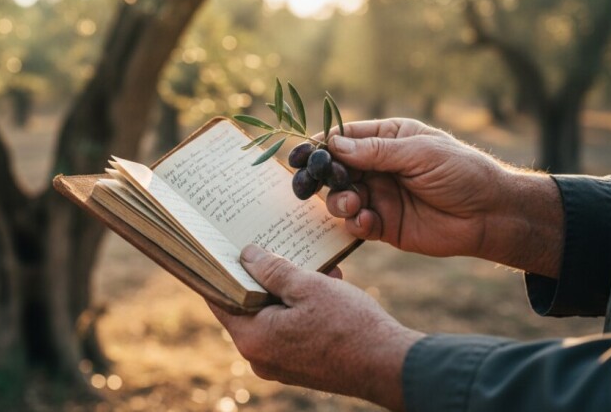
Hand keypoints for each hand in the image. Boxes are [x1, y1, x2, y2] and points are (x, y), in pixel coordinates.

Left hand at [210, 245, 422, 411]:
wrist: (390, 365)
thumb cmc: (349, 326)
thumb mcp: (307, 286)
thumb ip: (272, 270)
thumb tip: (246, 255)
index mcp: (253, 338)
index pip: (220, 298)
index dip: (220, 269)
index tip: (222, 245)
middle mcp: (260, 356)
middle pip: (248, 305)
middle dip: (262, 274)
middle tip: (268, 244)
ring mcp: (281, 362)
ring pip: (274, 314)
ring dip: (289, 287)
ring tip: (308, 262)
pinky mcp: (302, 364)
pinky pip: (291, 327)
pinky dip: (302, 305)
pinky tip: (325, 281)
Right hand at [319, 118, 562, 276]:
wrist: (492, 214)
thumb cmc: (462, 172)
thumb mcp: (420, 153)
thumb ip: (376, 152)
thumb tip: (333, 146)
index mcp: (387, 139)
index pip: (344, 139)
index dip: (320, 146)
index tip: (301, 155)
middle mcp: (377, 167)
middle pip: (334, 170)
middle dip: (321, 177)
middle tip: (309, 185)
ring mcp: (379, 196)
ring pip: (340, 198)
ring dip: (338, 202)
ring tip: (352, 204)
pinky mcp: (384, 225)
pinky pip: (356, 225)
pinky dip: (356, 224)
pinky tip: (368, 222)